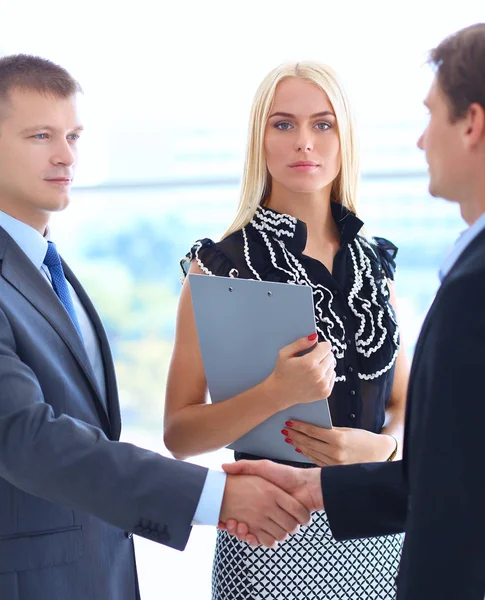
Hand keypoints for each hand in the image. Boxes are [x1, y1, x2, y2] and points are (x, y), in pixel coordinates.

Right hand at [219, 473, 310, 548]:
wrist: (307, 486)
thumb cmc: (286, 474)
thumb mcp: (263, 467)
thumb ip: (245, 466)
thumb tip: (224, 466)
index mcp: (260, 498)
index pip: (238, 510)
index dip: (231, 517)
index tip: (223, 517)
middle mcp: (265, 511)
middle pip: (244, 526)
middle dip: (236, 528)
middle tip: (229, 524)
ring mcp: (272, 521)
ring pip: (253, 534)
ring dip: (245, 534)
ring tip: (238, 527)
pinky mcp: (279, 529)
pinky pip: (266, 541)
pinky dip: (257, 541)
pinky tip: (249, 534)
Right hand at [265, 335, 335, 410]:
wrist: (280, 393)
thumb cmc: (282, 372)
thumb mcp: (285, 353)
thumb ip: (300, 343)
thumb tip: (314, 337)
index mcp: (309, 363)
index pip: (327, 347)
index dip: (320, 346)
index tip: (315, 348)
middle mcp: (318, 375)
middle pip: (331, 356)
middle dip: (323, 355)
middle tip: (311, 359)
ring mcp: (323, 385)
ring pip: (333, 366)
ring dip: (325, 365)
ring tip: (312, 369)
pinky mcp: (325, 392)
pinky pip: (333, 376)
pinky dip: (326, 375)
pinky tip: (315, 376)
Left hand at [281, 420, 396, 465]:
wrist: (381, 456)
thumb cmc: (365, 440)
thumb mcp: (348, 431)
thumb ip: (330, 430)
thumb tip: (311, 428)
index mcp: (338, 439)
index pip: (313, 432)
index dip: (299, 426)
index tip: (290, 422)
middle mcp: (335, 453)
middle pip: (309, 443)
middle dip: (295, 435)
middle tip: (285, 429)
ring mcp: (335, 464)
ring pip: (311, 453)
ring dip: (298, 445)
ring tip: (289, 438)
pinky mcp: (334, 471)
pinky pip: (317, 461)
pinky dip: (307, 454)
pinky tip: (300, 449)